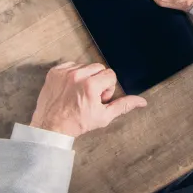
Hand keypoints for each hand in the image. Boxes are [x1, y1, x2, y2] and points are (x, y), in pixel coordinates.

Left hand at [30, 62, 146, 138]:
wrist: (51, 127)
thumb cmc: (77, 123)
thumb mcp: (104, 117)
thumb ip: (123, 105)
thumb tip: (141, 101)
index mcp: (90, 85)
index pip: (110, 75)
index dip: (108, 88)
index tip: (100, 99)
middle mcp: (77, 75)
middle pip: (99, 67)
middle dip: (99, 81)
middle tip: (91, 96)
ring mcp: (64, 72)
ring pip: (85, 66)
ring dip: (86, 77)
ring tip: (80, 93)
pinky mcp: (54, 72)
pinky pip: (70, 65)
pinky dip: (73, 74)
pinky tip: (71, 88)